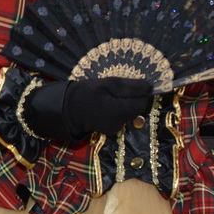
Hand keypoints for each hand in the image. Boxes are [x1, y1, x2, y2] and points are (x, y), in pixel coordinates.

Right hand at [25, 77, 154, 139]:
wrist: (63, 109)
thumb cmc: (84, 93)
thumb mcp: (107, 84)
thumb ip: (130, 86)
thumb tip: (150, 86)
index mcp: (120, 111)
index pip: (143, 102)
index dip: (140, 92)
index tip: (132, 84)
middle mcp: (121, 123)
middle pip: (137, 108)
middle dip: (131, 98)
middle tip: (117, 89)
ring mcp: (115, 128)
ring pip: (129, 113)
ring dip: (124, 103)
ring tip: (109, 95)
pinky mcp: (109, 129)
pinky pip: (120, 117)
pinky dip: (117, 109)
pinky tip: (105, 104)